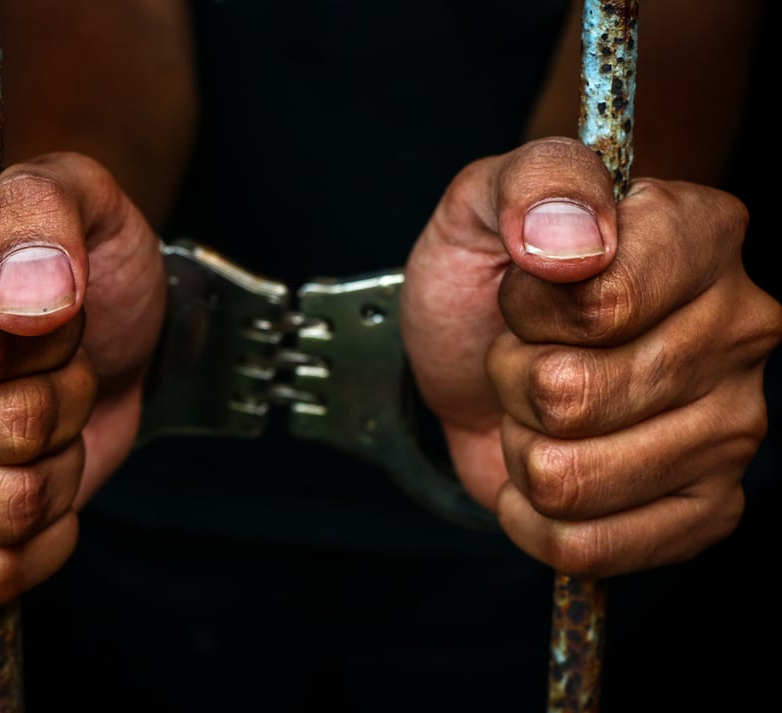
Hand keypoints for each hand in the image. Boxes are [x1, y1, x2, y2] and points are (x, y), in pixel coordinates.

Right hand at [0, 152, 165, 605]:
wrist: (97, 332)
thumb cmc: (76, 266)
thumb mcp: (77, 198)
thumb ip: (42, 209)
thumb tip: (21, 297)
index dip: (55, 337)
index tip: (52, 309)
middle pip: (8, 430)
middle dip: (66, 401)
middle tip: (54, 369)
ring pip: (8, 508)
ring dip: (60, 465)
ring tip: (45, 421)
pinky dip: (48, 535)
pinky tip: (39, 481)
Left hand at [401, 137, 781, 577]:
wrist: (478, 350)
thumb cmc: (489, 276)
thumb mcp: (485, 200)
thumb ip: (534, 184)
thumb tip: (573, 245)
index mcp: (701, 235)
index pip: (601, 304)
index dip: (529, 308)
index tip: (527, 285)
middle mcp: (739, 329)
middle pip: (571, 397)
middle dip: (515, 379)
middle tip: (529, 351)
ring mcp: (733, 428)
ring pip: (567, 478)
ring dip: (521, 444)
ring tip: (540, 404)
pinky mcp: (708, 508)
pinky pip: (587, 546)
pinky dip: (532, 515)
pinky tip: (544, 465)